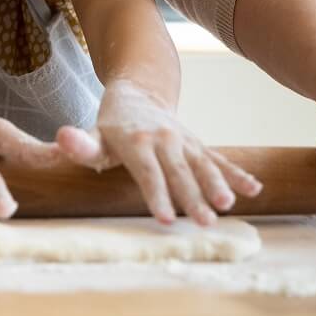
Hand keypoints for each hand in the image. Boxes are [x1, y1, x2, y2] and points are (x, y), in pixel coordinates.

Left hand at [55, 81, 262, 225]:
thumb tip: (62, 138)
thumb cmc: (111, 125)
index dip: (157, 195)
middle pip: (180, 173)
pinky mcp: (198, 144)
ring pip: (204, 165)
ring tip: (228, 206)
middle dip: (193, 197)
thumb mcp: (93, 134)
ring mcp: (184, 141)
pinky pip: (220, 159)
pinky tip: (254, 190)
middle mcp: (164, 140)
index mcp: (136, 142)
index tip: (167, 218)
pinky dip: (237, 173)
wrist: (139, 93)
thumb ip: (81, 144)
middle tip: (205, 222)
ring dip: (218, 185)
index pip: (148, 173)